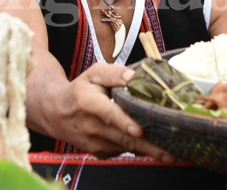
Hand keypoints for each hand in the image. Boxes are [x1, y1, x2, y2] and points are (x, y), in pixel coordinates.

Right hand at [52, 63, 174, 160]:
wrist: (56, 113)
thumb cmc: (80, 90)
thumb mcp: (94, 73)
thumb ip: (115, 72)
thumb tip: (135, 76)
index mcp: (88, 102)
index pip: (108, 114)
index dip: (124, 122)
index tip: (139, 130)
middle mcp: (90, 126)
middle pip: (122, 137)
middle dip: (147, 146)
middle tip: (170, 152)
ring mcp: (94, 142)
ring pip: (125, 147)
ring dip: (148, 150)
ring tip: (170, 153)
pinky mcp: (99, 152)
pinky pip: (122, 150)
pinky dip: (138, 148)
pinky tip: (153, 145)